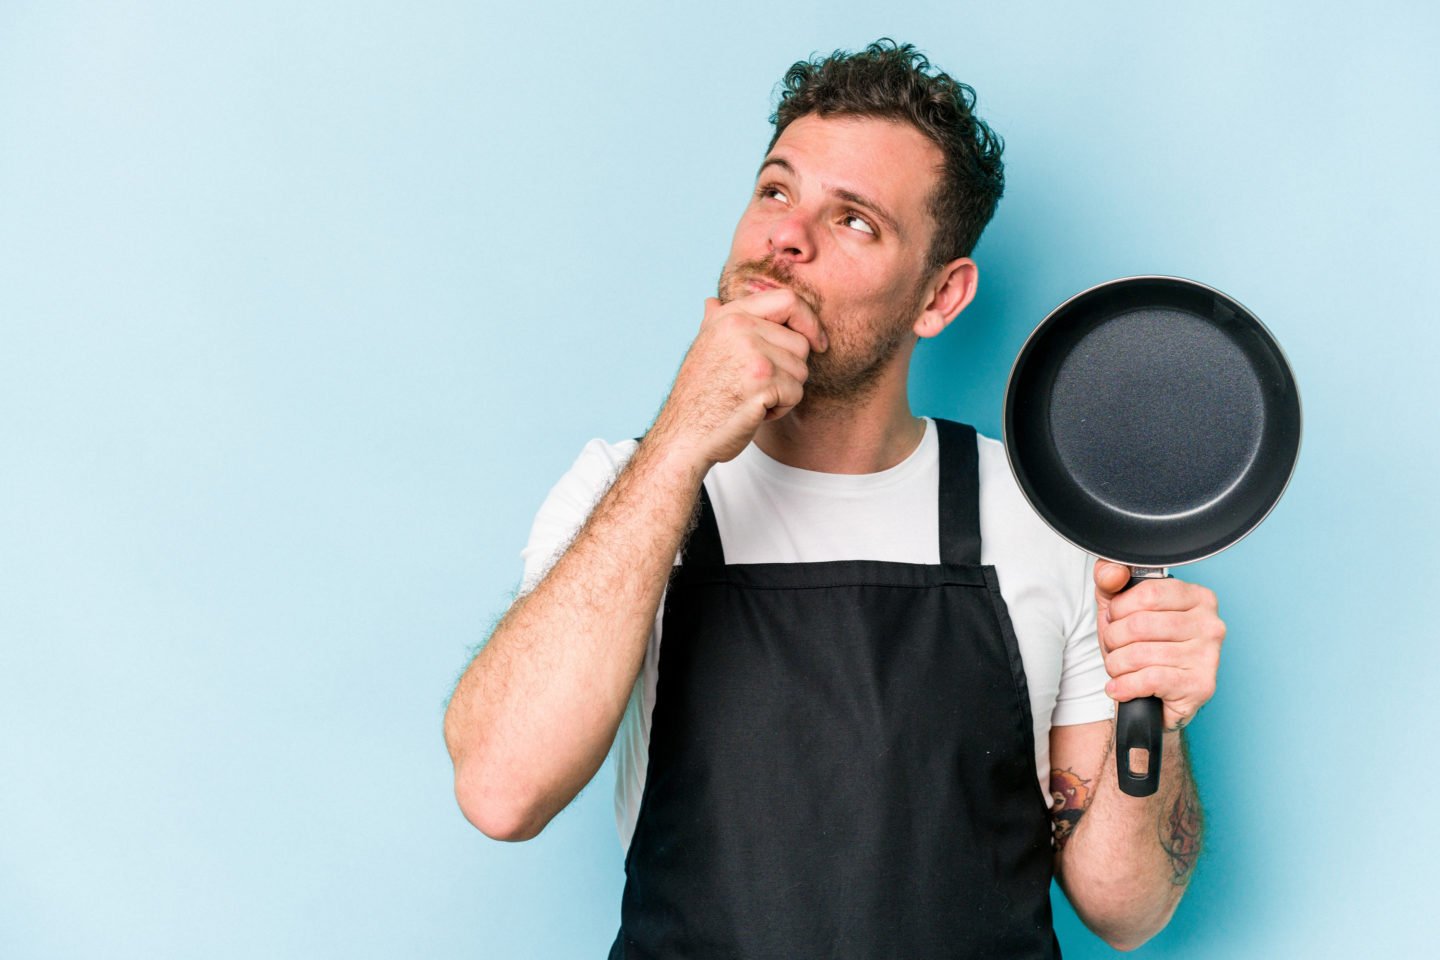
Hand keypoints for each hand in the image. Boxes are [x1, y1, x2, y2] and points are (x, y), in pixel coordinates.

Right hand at [649, 288, 827, 467]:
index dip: (810, 322)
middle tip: (758, 386)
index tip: (817, 342)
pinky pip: (795, 394)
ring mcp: (752, 355)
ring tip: (752, 399)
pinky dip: (780, 409)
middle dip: (789, 371)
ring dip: (784, 392)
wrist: (684, 434)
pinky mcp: (762, 383)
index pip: (788, 301)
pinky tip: (753, 412)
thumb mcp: (703, 348)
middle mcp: (740, 328)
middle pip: (800, 343)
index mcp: (730, 316)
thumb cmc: (697, 396)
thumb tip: (712, 302)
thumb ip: (714, 322)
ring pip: (801, 371)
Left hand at [1093, 561, 1225, 731]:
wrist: (1152, 700)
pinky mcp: (1201, 685)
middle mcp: (1210, 624)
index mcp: (1197, 597)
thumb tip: (1113, 572)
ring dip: (1117, 664)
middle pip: (1141, 624)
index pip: (1149, 593)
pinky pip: (1150, 678)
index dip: (1120, 608)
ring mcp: (1209, 656)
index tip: (1116, 619)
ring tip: (1119, 669)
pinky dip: (1125, 685)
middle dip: (1114, 639)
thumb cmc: (1141, 650)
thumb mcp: (1120, 610)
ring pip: (1141, 653)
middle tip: (1115, 648)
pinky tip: (1121, 688)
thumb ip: (1110, 581)